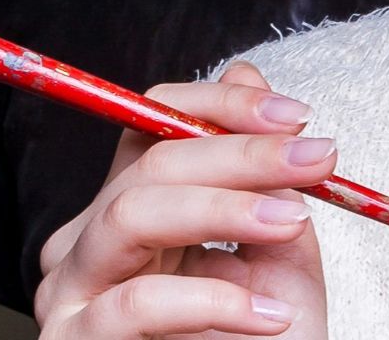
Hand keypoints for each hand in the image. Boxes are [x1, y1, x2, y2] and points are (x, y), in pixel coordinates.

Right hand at [34, 62, 335, 337]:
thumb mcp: (276, 251)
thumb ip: (262, 171)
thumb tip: (245, 73)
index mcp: (127, 212)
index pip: (149, 128)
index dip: (221, 110)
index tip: (299, 116)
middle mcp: (85, 246)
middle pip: (146, 166)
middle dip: (241, 154)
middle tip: (317, 159)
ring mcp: (72, 299)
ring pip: (131, 216)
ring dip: (224, 207)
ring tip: (293, 222)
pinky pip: (135, 305)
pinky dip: (212, 304)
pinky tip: (269, 317)